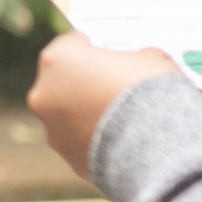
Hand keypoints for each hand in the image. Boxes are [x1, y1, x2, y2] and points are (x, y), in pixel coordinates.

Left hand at [27, 33, 168, 182]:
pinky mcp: (68, 157)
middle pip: (63, 81)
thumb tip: (136, 65)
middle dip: (85, 82)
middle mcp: (44, 93)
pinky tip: (123, 142)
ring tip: (122, 118)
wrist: (157, 144)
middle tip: (113, 85)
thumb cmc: (150, 90)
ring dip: (88, 115)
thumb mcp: (149, 58)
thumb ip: (132, 58)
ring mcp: (53, 129)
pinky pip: (82, 144)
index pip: (71, 44)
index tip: (105, 52)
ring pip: (68, 116)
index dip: (91, 47)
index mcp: (59, 58)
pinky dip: (97, 142)